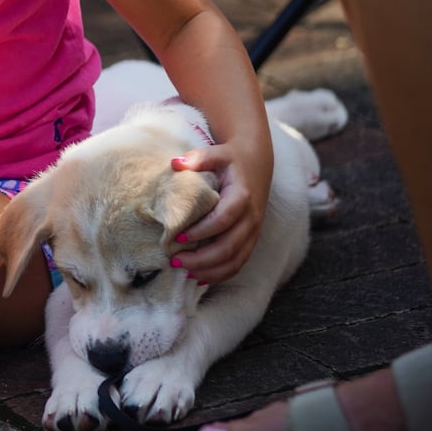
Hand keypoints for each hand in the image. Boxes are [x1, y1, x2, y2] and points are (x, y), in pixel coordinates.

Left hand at [167, 143, 268, 285]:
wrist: (256, 161)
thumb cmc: (231, 158)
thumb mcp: (216, 152)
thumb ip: (198, 158)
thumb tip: (176, 163)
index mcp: (243, 196)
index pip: (224, 219)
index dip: (203, 230)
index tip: (179, 236)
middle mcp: (252, 217)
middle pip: (230, 246)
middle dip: (202, 259)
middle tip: (175, 261)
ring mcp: (254, 231)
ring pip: (236, 260)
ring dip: (210, 270)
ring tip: (184, 272)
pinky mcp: (252, 238)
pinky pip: (239, 262)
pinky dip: (221, 273)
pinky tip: (200, 278)